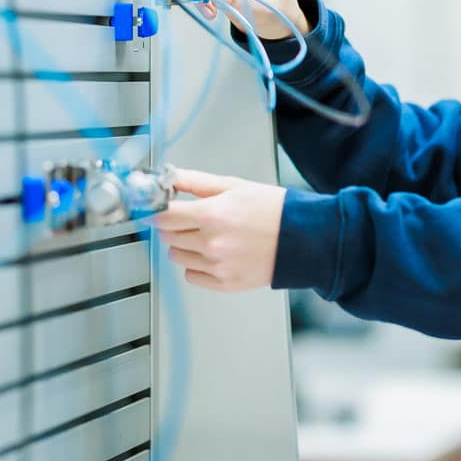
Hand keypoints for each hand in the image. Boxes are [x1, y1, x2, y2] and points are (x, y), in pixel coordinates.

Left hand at [153, 168, 286, 291]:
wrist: (304, 238)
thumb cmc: (274, 210)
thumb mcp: (234, 186)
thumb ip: (196, 182)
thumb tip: (169, 178)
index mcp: (213, 214)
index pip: (163, 215)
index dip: (156, 210)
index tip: (155, 208)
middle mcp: (211, 243)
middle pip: (168, 236)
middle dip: (174, 225)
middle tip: (191, 219)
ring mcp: (217, 266)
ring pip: (177, 256)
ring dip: (185, 245)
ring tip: (208, 236)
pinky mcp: (225, 283)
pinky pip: (192, 276)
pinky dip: (197, 266)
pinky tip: (215, 254)